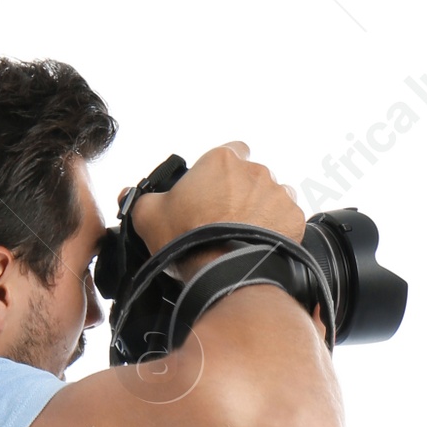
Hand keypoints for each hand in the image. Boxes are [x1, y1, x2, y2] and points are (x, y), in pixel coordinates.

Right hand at [126, 143, 304, 256]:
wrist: (224, 275)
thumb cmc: (188, 241)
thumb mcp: (149, 217)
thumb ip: (143, 200)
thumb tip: (133, 197)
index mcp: (221, 160)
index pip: (229, 151)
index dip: (221, 171)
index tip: (214, 190)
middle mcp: (254, 170)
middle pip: (250, 177)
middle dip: (240, 195)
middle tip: (224, 222)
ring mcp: (277, 193)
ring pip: (271, 197)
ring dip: (261, 212)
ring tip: (243, 237)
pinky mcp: (293, 219)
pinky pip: (286, 220)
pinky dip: (277, 231)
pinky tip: (260, 246)